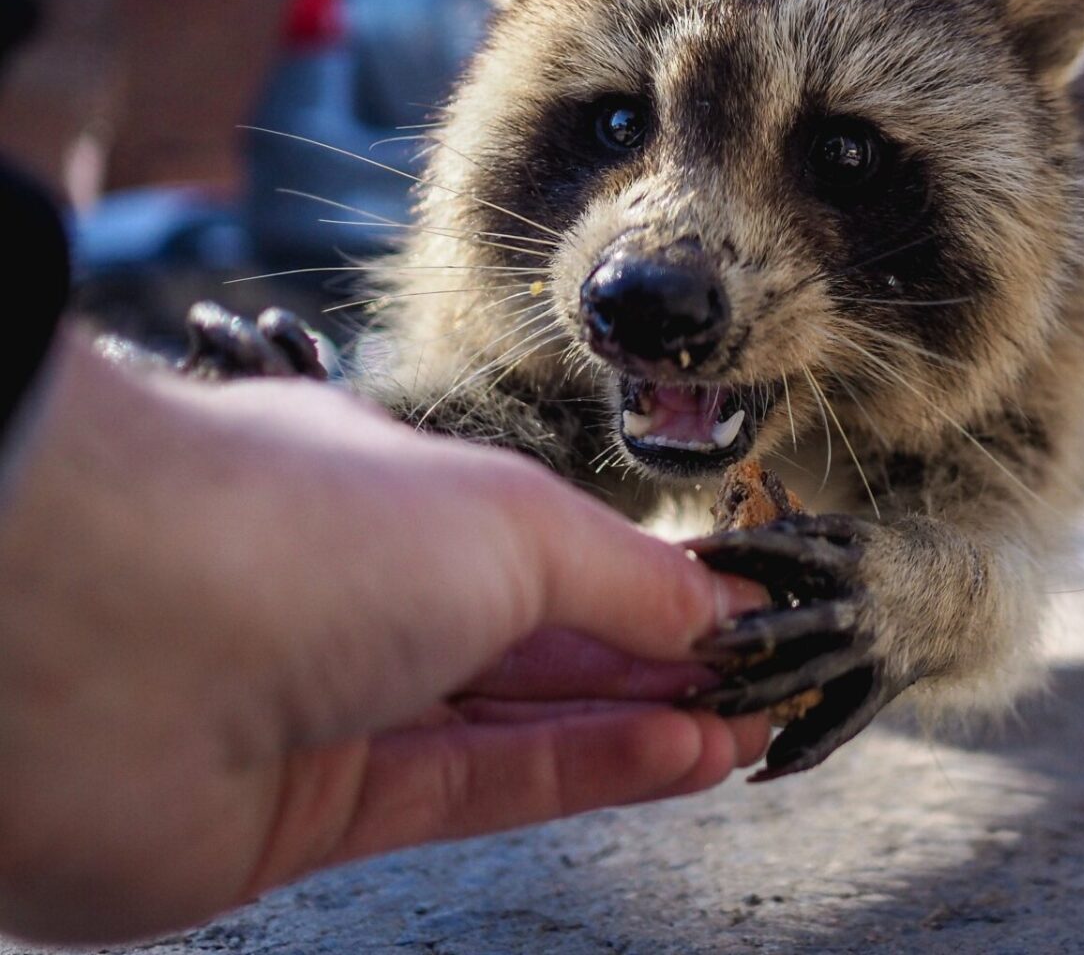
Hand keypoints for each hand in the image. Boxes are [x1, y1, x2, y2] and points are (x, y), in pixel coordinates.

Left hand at [0, 330, 769, 944]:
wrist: (91, 645)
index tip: (739, 613)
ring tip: (742, 731)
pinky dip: (582, 776)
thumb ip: (625, 578)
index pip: (544, 551)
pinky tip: (673, 761)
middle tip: (761, 683)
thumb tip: (715, 602)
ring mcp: (326, 710)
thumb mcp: (510, 522)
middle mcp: (351, 602)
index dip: (649, 586)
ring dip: (638, 728)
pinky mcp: (306, 815)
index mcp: (385, 498)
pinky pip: (473, 789)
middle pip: (535, 645)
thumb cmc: (285, 528)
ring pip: (513, 726)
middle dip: (656, 666)